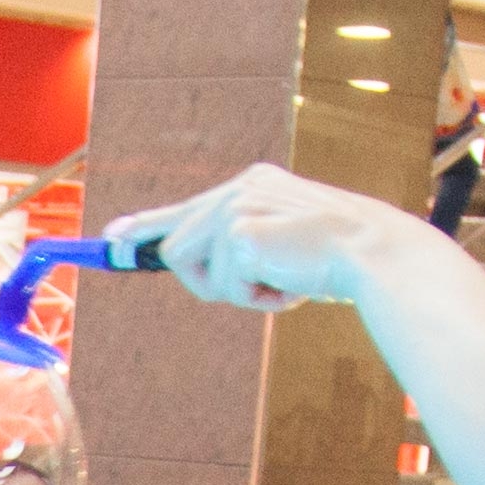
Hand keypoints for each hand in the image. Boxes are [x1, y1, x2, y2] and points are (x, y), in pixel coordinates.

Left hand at [93, 160, 410, 312]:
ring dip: (233, 291)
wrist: (372, 253)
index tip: (112, 239)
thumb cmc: (332, 260)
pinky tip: (289, 283)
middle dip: (208, 283)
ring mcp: (237, 205)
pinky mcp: (239, 230)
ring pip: (194, 269)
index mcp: (251, 186)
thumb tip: (186, 261)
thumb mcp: (279, 246)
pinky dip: (254, 298)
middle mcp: (240, 188)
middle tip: (261, 288)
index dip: (146, 226)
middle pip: (178, 248)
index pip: (186, 208)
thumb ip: (238, 247)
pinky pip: (223, 286)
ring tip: (279, 282)